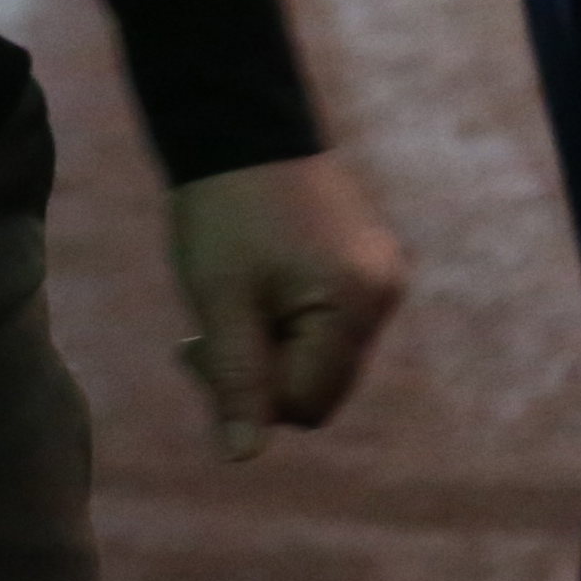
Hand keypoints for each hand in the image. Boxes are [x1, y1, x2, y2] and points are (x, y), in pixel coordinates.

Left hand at [167, 152, 407, 461]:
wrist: (237, 122)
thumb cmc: (223, 209)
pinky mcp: (367, 259)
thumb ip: (237, 380)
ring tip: (227, 300)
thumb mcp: (222, 300)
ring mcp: (381, 275)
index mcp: (356, 306)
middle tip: (200, 332)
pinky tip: (252, 285)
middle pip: (320, 384)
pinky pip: (327, 319)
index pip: (306, 403)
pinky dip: (287, 317)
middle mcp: (384, 295)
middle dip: (260, 370)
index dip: (248, 392)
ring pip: (321, 353)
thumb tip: (242, 458)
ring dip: (271, 344)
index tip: (196, 346)